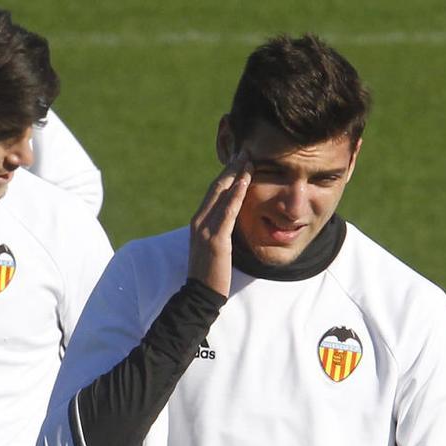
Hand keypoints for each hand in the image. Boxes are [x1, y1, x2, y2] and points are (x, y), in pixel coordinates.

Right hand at [187, 151, 251, 296]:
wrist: (200, 293)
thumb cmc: (210, 272)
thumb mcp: (212, 245)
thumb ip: (217, 229)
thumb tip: (230, 218)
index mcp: (197, 221)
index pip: (213, 191)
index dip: (226, 174)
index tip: (239, 159)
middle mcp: (198, 221)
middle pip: (216, 187)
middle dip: (231, 168)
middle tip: (245, 151)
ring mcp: (205, 230)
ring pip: (221, 195)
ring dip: (236, 175)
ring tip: (248, 159)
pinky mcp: (216, 241)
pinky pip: (227, 213)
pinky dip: (236, 195)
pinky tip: (245, 182)